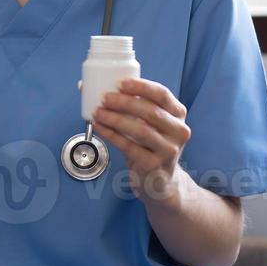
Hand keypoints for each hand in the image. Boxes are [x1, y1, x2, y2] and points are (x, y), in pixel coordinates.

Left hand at [92, 78, 190, 203]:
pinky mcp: (155, 166)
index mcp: (177, 114)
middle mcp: (179, 131)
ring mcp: (169, 150)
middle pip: (151, 112)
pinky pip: (130, 147)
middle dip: (125, 102)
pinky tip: (101, 128)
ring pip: (141, 130)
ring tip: (99, 113)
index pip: (162, 94)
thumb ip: (128, 105)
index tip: (121, 83)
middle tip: (105, 98)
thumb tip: (88, 87)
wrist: (160, 182)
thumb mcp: (148, 124)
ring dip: (116, 119)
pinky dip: (112, 136)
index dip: (141, 87)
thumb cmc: (149, 146)